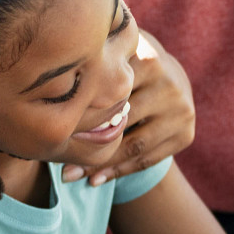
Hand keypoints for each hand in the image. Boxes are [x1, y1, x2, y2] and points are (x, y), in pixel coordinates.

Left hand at [64, 28, 194, 185]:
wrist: (174, 80)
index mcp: (149, 60)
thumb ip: (93, 58)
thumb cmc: (128, 67)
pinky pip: (147, 160)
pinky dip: (118, 172)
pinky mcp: (186, 135)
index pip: (111, 90)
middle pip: (122, 120)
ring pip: (134, 145)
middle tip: (54, 158)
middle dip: (87, 141)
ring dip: (99, 165)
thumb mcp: (116, 53)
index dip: (81, 108)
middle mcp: (171, 85)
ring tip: (70, 176)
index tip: (52, 124)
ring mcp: (181, 112)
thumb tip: (48, 79)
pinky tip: (94, 180)